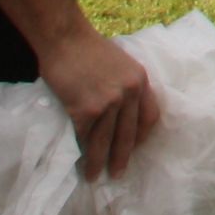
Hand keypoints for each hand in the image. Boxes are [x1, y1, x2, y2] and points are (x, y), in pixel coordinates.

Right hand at [41, 27, 162, 180]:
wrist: (65, 38)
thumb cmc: (88, 48)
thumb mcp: (120, 62)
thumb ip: (125, 85)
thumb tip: (121, 112)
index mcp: (140, 80)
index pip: (150, 117)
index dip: (143, 137)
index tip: (135, 148)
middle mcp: (129, 93)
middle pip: (129, 135)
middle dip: (122, 158)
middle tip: (117, 174)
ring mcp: (108, 103)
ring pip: (105, 142)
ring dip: (99, 163)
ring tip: (94, 176)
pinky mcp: (86, 110)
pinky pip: (85, 137)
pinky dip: (81, 150)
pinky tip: (77, 160)